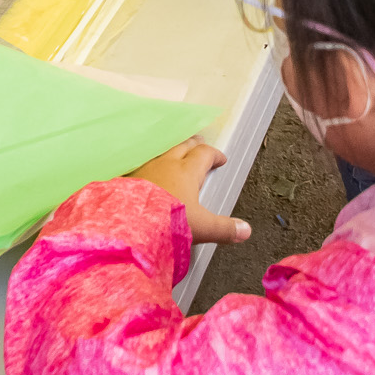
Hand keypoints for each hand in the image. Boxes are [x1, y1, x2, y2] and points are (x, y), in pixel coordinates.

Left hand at [127, 142, 249, 243]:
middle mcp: (166, 164)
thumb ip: (224, 228)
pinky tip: (148, 169)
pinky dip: (150, 163)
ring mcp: (146, 167)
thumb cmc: (166, 222)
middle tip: (200, 144)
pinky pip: (143, 162)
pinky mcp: (129, 176)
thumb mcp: (201, 227)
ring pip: (162, 150)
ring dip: (172, 150)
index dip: (214, 155)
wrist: (129, 223)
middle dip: (194, 144)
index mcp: (187, 172)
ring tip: (175, 152)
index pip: (204, 154)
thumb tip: (245, 230)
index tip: (220, 159)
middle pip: (183, 145)